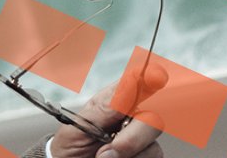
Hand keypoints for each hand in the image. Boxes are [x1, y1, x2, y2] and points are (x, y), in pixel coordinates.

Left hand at [49, 64, 169, 157]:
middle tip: (104, 153)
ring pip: (153, 147)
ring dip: (127, 154)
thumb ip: (103, 109)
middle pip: (152, 121)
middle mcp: (131, 120)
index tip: (156, 76)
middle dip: (131, 140)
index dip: (149, 78)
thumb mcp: (77, 126)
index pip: (135, 85)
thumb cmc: (70, 147)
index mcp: (113, 104)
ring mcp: (141, 142)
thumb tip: (127, 88)